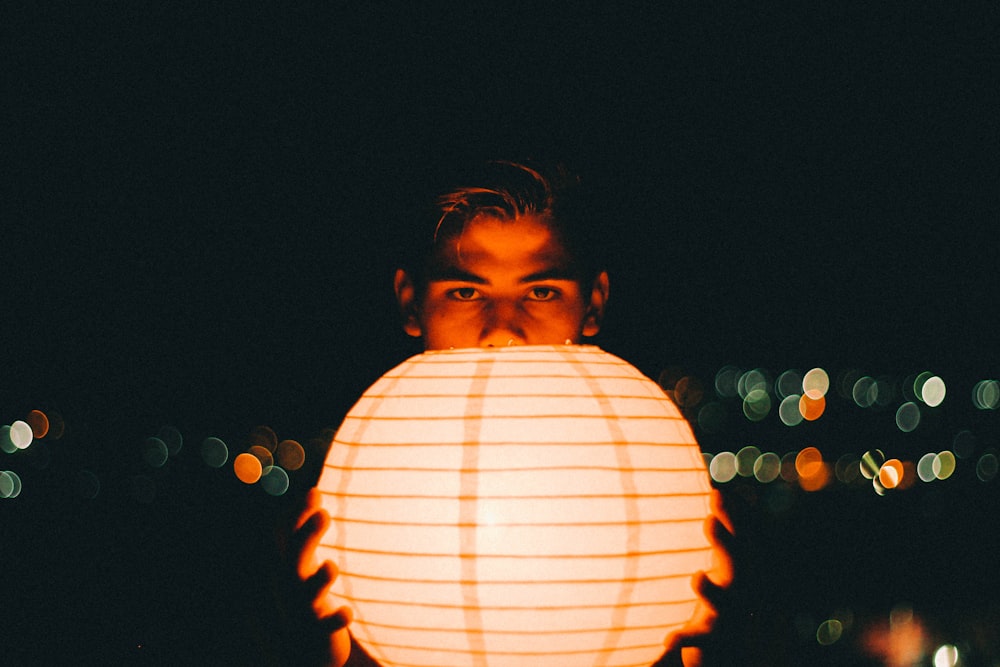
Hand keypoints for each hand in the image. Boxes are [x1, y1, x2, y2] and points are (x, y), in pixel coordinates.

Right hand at [283, 488, 352, 666]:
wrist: (302, 649)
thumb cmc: (304, 595)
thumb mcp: (301, 561)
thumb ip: (306, 529)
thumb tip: (313, 490)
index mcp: (287, 566)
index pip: (285, 537)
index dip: (296, 516)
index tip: (316, 493)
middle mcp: (290, 587)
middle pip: (292, 561)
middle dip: (306, 538)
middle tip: (325, 514)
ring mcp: (303, 610)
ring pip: (305, 596)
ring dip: (317, 581)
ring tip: (331, 567)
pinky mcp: (318, 633)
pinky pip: (324, 628)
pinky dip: (335, 620)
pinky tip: (349, 612)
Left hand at [658, 490, 735, 666]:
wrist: (738, 651)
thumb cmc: (728, 599)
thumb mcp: (729, 565)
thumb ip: (727, 533)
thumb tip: (726, 491)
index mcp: (743, 569)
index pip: (745, 539)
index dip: (734, 517)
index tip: (716, 493)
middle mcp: (742, 592)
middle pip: (741, 566)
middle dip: (727, 544)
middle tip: (709, 520)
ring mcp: (730, 618)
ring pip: (725, 605)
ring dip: (712, 591)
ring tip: (696, 577)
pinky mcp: (714, 641)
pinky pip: (703, 640)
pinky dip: (687, 638)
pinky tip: (670, 639)